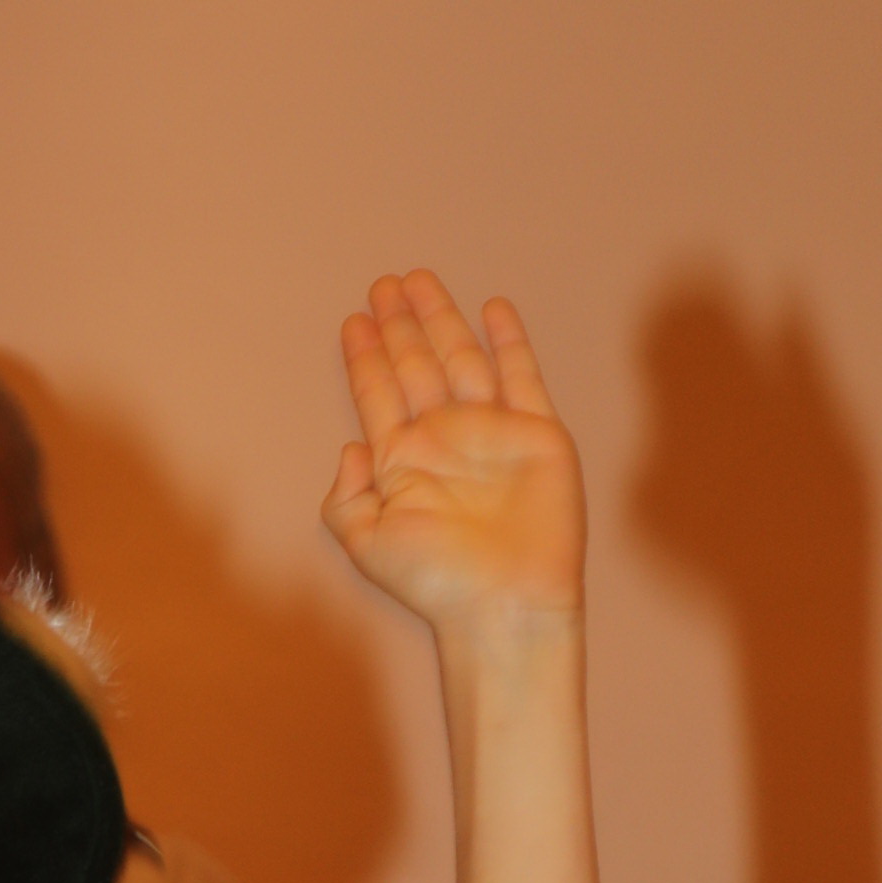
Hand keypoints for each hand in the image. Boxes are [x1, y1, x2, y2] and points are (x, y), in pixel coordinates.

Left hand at [324, 272, 583, 635]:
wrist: (503, 601)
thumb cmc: (435, 581)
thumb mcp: (367, 543)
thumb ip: (345, 498)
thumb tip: (349, 449)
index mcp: (402, 462)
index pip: (378, 395)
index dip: (365, 357)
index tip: (353, 320)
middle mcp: (444, 439)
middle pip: (416, 366)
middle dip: (399, 326)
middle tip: (383, 284)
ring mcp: (490, 432)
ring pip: (461, 358)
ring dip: (441, 319)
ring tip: (419, 281)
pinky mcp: (536, 432)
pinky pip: (521, 375)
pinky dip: (509, 341)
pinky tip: (493, 308)